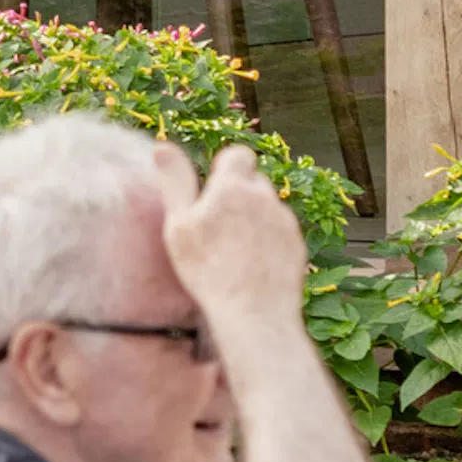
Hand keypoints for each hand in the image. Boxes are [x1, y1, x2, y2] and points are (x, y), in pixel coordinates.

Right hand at [153, 139, 308, 349]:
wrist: (255, 315)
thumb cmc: (210, 271)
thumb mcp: (179, 225)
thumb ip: (175, 181)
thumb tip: (163, 146)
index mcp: (234, 187)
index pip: (239, 154)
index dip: (226, 166)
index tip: (213, 188)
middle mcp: (265, 198)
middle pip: (254, 181)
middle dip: (240, 193)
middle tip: (220, 223)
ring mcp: (285, 223)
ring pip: (268, 207)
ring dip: (255, 216)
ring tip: (236, 248)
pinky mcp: (298, 247)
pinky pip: (282, 232)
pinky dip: (270, 240)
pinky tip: (254, 263)